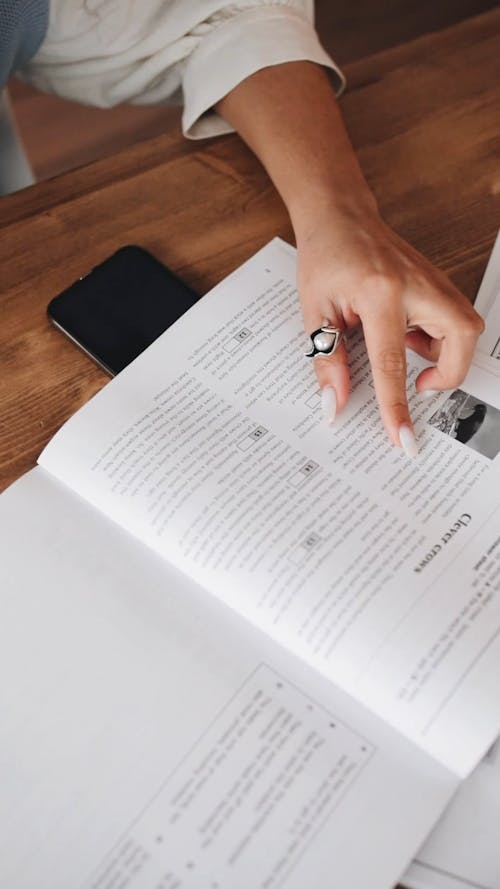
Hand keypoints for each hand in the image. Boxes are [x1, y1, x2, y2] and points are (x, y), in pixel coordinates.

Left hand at [296, 206, 484, 453]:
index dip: (396, 406)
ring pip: (465, 329)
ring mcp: (433, 280)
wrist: (340, 217)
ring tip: (407, 353)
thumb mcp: (316, 312)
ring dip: (443, 353)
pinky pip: (455, 318)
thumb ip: (328, 361)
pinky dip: (438, 337)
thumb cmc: (326, 258)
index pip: (392, 363)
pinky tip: (407, 335)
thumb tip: (334, 405)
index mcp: (380, 293)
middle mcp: (417, 284)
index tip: (403, 438)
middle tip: (418, 387)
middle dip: (448, 374)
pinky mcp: (438, 281)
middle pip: (460, 338)